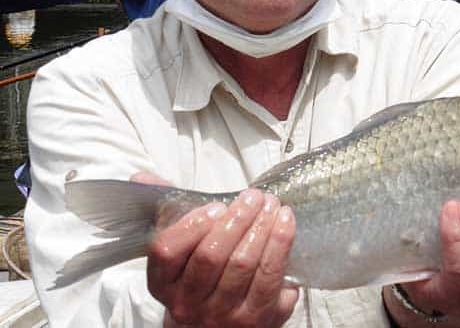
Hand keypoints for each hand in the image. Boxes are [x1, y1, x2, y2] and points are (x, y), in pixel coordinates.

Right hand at [134, 173, 297, 327]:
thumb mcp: (178, 248)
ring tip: (272, 204)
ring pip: (243, 264)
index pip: (166, 252)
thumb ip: (166, 210)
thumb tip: (143, 178)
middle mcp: (189, 303)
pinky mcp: (258, 319)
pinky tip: (285, 221)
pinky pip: (270, 277)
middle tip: (254, 196)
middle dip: (237, 219)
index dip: (192, 225)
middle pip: (211, 256)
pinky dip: (280, 244)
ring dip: (261, 227)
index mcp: (163, 283)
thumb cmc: (198, 276)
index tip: (215, 206)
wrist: (215, 326)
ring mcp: (223, 315)